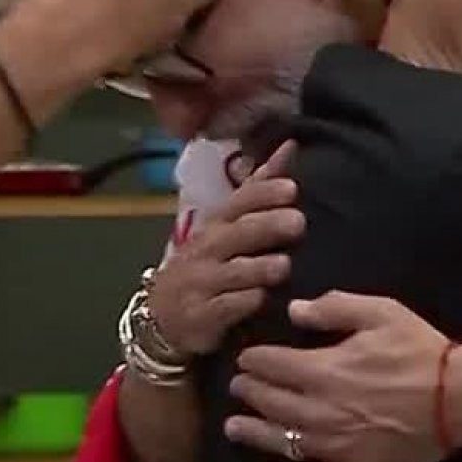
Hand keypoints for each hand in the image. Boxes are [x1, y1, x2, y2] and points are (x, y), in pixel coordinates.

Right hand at [150, 142, 303, 355]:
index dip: (264, 194)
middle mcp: (209, 248)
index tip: (291, 188)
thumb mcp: (229, 224)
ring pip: (234, 271)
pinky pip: (225, 308)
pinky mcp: (202, 316)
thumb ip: (259, 188)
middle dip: (267, 226)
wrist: (164, 315)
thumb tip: (290, 145)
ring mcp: (203, 282)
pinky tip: (262, 299)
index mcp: (218, 223)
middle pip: (239, 232)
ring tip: (283, 265)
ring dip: (259, 267)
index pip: (240, 201)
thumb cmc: (208, 263)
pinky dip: (244, 303)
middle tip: (298, 223)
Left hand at [225, 291, 461, 461]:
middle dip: (248, 390)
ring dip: (251, 431)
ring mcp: (334, 446)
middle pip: (269, 401)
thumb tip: (294, 311)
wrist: (461, 398)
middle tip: (239, 384)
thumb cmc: (420, 351)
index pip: (271, 364)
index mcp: (325, 370)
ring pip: (279, 441)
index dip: (253, 359)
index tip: (247, 356)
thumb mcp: (381, 312)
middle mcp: (320, 411)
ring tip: (233, 425)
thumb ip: (334, 308)